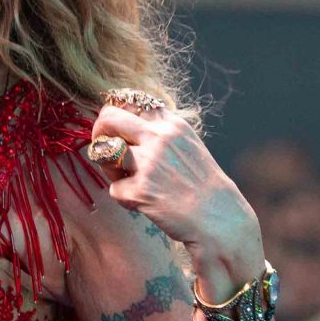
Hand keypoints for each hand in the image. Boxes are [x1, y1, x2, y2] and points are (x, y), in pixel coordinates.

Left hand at [86, 99, 262, 278]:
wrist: (220, 218)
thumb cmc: (203, 186)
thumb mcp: (188, 146)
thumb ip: (160, 134)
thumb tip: (122, 127)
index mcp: (172, 124)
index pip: (131, 102)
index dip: (118, 116)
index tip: (118, 130)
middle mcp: (160, 137)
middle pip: (109, 117)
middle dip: (99, 131)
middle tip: (103, 149)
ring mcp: (149, 163)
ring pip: (103, 153)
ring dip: (109, 168)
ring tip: (126, 180)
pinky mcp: (141, 190)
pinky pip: (114, 189)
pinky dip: (125, 199)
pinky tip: (145, 203)